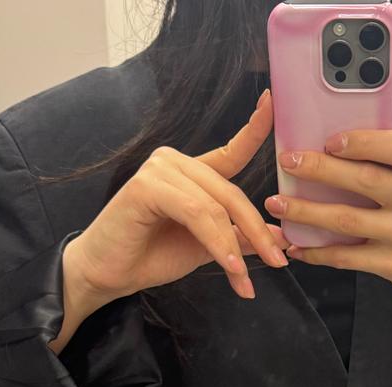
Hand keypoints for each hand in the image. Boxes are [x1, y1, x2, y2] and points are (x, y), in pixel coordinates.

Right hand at [66, 89, 288, 304]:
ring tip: (244, 278)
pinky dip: (216, 241)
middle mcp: (174, 162)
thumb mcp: (208, 247)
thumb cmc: (151, 256)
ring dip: (234, 247)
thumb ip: (239, 238)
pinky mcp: (146, 186)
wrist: (110, 275)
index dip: (253, 129)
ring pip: (215, 207)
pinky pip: (195, 213)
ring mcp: (159, 169)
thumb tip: (280, 238)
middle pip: (231, 194)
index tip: (273, 102)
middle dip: (257, 232)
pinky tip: (228, 266)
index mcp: (191, 172)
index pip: (230, 152)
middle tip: (278, 261)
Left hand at [264, 129, 391, 310]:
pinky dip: (318, 252)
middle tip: (288, 162)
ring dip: (307, 212)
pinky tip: (298, 247)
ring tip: (278, 204)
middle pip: (365, 180)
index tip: (330, 140)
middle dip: (320, 170)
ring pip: (348, 220)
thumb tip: (344, 144)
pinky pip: (348, 257)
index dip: (362, 141)